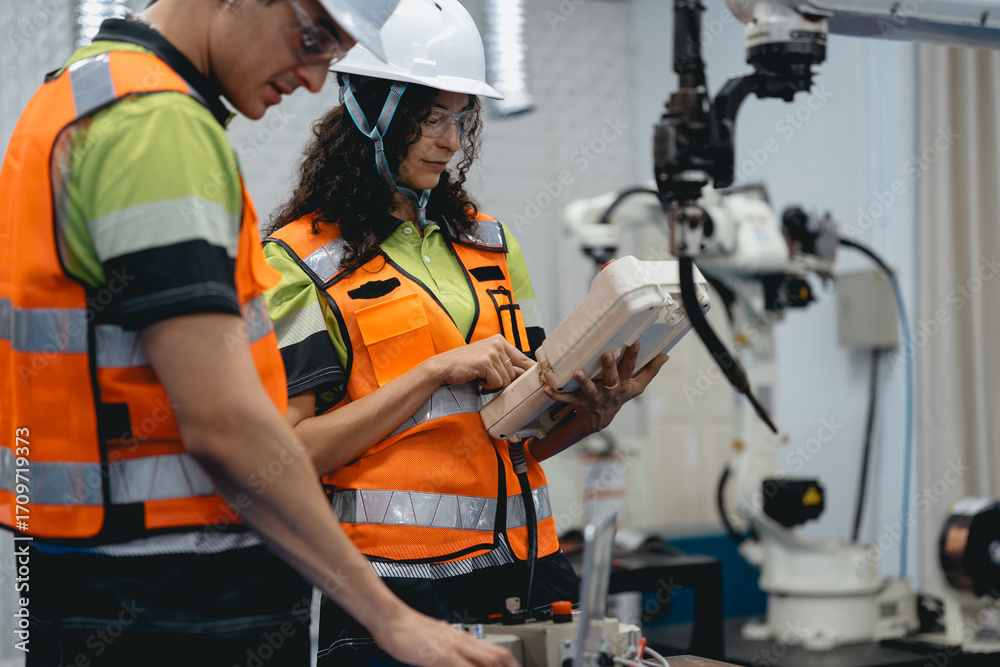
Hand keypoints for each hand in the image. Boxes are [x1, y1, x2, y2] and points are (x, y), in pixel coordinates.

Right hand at [373, 609, 518, 666]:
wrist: (391, 618)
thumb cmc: (409, 630)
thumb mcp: (436, 641)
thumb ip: (451, 652)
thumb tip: (461, 661)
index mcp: (463, 638)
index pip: (496, 652)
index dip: (510, 666)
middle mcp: (463, 641)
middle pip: (498, 657)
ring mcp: (454, 648)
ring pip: (488, 662)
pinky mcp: (441, 656)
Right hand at [428, 334, 533, 390]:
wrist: (442, 367)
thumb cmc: (465, 365)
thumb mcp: (488, 360)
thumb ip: (505, 364)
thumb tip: (525, 375)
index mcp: (500, 340)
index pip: (523, 358)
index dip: (530, 370)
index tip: (539, 377)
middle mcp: (498, 343)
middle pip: (515, 372)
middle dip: (502, 380)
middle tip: (487, 378)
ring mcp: (492, 352)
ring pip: (506, 379)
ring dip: (493, 383)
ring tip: (480, 377)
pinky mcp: (486, 362)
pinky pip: (497, 383)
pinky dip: (487, 386)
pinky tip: (477, 379)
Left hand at [543, 341, 667, 434]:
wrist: (599, 421)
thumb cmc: (618, 396)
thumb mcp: (637, 387)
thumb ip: (650, 371)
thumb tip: (667, 355)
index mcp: (623, 385)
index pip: (630, 369)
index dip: (634, 356)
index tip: (636, 342)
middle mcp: (609, 392)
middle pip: (611, 379)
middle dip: (609, 367)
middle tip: (607, 354)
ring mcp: (594, 398)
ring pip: (589, 390)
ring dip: (583, 382)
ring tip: (578, 373)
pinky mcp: (578, 403)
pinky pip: (566, 399)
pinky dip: (555, 395)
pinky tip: (547, 388)